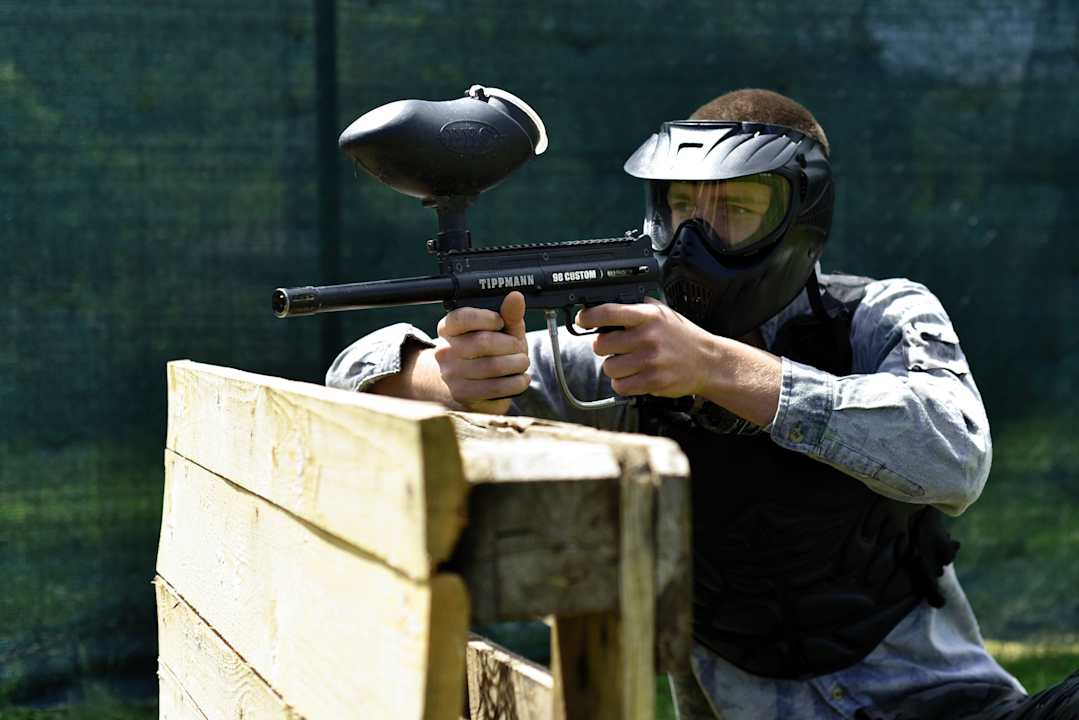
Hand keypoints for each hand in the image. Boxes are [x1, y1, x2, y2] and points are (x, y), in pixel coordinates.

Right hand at [433, 291, 529, 413]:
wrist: (472, 384)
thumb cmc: (489, 352)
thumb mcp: (501, 330)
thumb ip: (509, 314)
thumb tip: (516, 297)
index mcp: (449, 328)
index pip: (462, 318)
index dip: (487, 318)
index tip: (501, 321)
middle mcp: (445, 350)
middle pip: (483, 342)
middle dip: (511, 345)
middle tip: (519, 348)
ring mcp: (451, 374)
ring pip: (492, 366)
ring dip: (517, 364)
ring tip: (521, 363)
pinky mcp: (462, 394)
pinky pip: (495, 387)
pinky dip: (516, 382)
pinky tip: (521, 378)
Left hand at [576, 297, 715, 397]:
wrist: (708, 362)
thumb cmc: (682, 337)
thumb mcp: (663, 314)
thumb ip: (638, 307)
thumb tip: (606, 305)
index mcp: (648, 317)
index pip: (608, 313)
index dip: (589, 317)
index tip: (582, 320)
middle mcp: (647, 337)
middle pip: (601, 345)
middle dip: (603, 347)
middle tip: (614, 347)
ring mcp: (650, 361)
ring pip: (608, 368)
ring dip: (614, 367)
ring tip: (628, 363)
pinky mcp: (652, 382)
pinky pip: (620, 386)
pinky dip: (622, 383)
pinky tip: (633, 376)